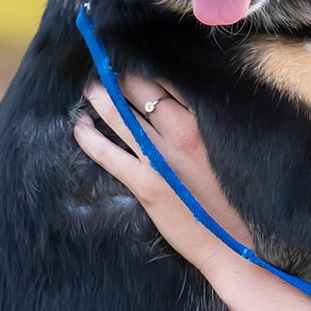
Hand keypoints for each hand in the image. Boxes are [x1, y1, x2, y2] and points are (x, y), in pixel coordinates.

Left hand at [76, 75, 252, 273]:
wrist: (230, 242)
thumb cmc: (229, 200)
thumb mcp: (221, 153)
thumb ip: (201, 130)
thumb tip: (175, 113)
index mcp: (203, 123)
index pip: (167, 83)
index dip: (144, 72)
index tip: (131, 68)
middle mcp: (183, 132)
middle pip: (142, 89)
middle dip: (119, 78)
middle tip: (105, 73)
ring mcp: (162, 157)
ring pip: (120, 114)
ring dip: (99, 98)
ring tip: (89, 91)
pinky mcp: (146, 183)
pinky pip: (108, 153)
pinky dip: (89, 137)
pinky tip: (80, 128)